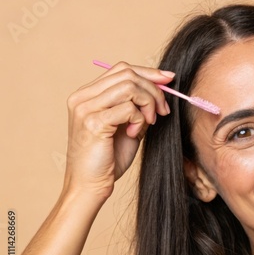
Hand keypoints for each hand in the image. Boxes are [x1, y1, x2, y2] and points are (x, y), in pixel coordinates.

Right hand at [63, 62, 173, 198]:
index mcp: (87, 95)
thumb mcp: (128, 126)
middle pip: (127, 74)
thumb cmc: (108, 159)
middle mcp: (82, 97)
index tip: (169, 80)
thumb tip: (162, 87)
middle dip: (154, 90)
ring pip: (130, 87)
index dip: (149, 73)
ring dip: (148, 104)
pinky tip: (133, 134)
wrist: (90, 186)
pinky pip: (128, 108)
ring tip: (149, 123)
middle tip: (163, 111)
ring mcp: (85, 108)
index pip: (121, 69)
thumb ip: (138, 106)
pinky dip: (139, 119)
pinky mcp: (93, 122)